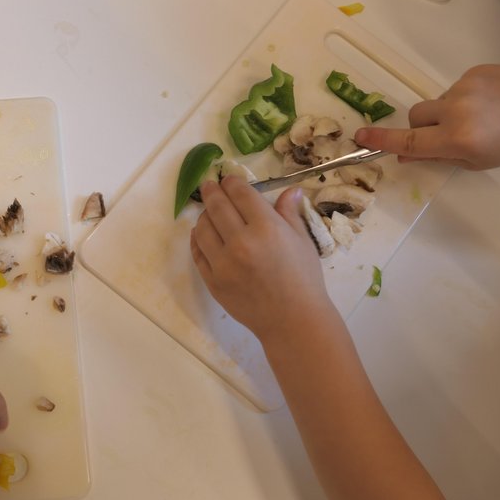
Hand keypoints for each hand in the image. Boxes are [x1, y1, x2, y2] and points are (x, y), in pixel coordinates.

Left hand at [190, 176, 330, 341]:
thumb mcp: (302, 241)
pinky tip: (200, 234)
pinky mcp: (213, 281)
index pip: (240, 193)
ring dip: (203, 215)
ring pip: (202, 228)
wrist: (293, 320)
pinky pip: (197, 253)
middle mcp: (240, 241)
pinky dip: (196, 239)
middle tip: (209, 185)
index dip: (232, 182)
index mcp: (266, 227)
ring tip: (207, 211)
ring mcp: (223, 263)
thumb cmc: (303, 279)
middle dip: (212, 191)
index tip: (229, 179)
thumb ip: (289, 213)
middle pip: (217, 206)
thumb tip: (289, 190)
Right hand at [355, 64, 499, 169]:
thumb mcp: (477, 161)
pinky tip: (488, 103)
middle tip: (442, 135)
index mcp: (457, 139)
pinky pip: (455, 88)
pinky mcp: (474, 71)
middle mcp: (456, 111)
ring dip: (446, 112)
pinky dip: (464, 98)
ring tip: (479, 117)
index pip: (408, 142)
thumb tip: (406, 155)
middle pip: (415, 116)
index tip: (360, 137)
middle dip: (421, 126)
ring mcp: (464, 87)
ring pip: (437, 103)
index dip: (381, 140)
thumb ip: (438, 156)